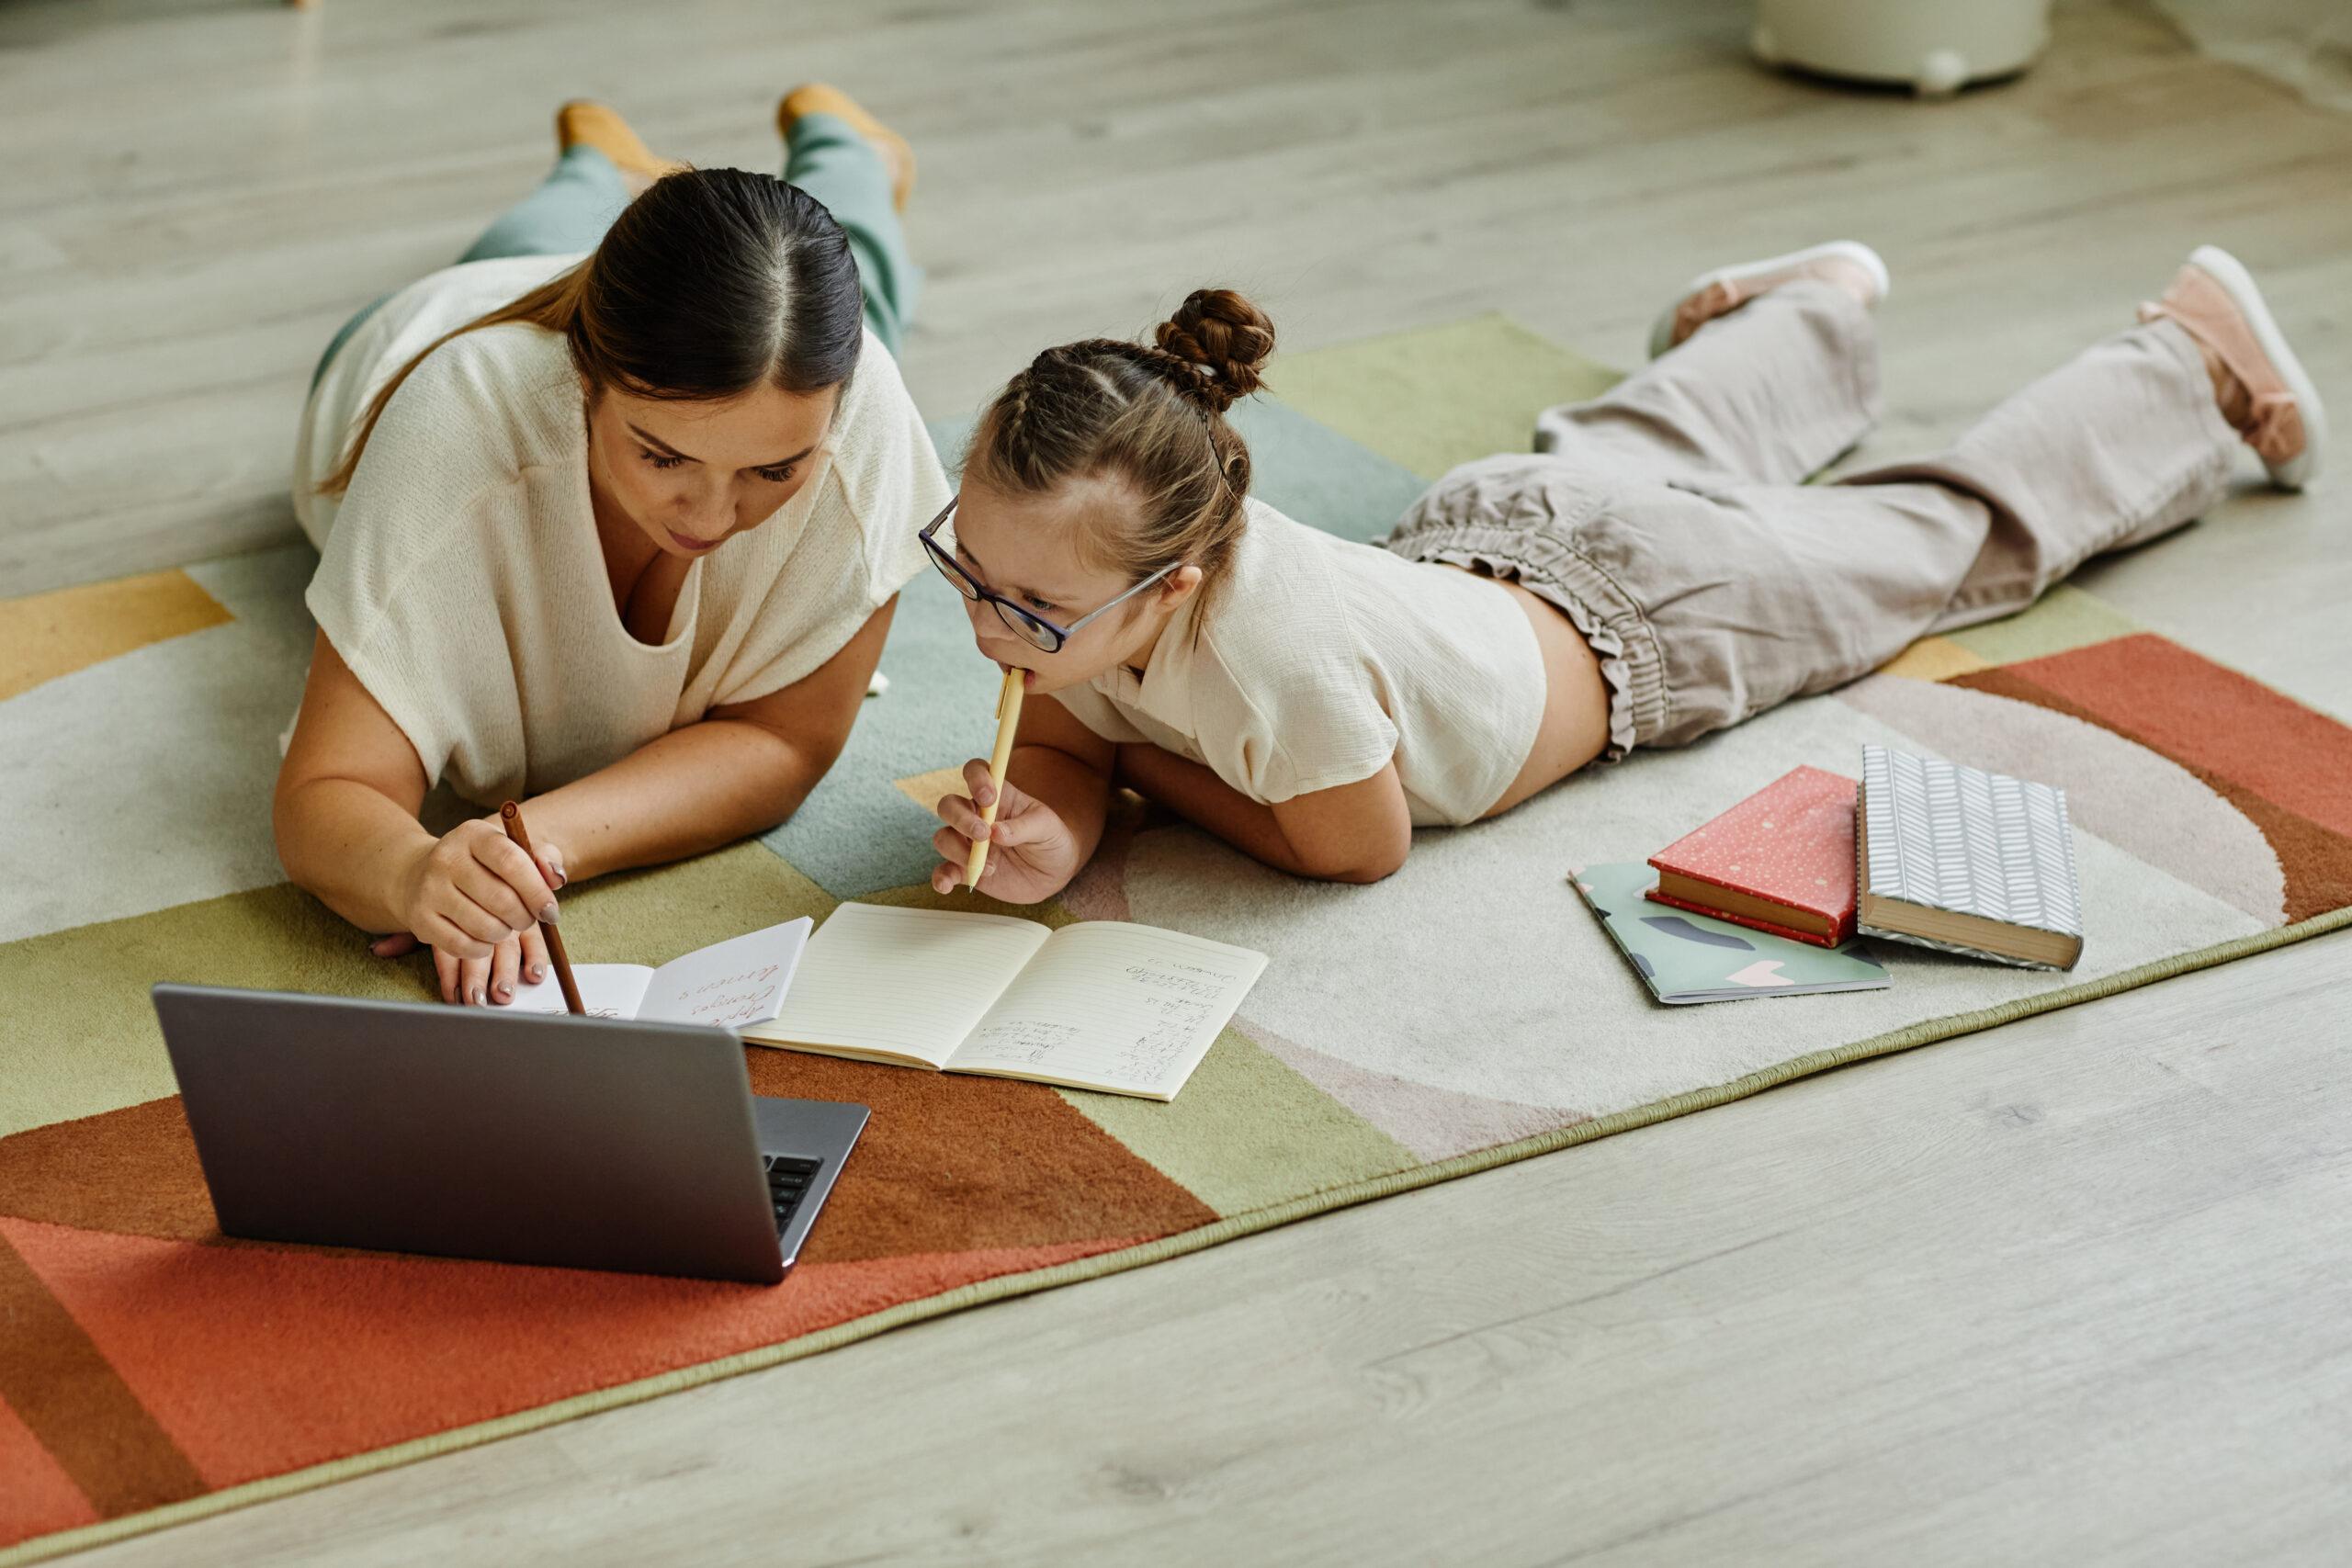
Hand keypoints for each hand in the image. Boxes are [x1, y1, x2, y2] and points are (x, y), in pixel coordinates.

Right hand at [386, 817, 565, 1005]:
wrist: (419, 874)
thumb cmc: (481, 865)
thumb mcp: (511, 849)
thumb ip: (542, 858)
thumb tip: (557, 878)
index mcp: (474, 834)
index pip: (512, 862)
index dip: (537, 891)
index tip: (550, 910)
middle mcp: (446, 858)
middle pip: (501, 899)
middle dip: (524, 917)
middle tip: (528, 920)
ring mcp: (429, 889)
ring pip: (484, 927)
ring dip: (504, 934)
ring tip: (506, 927)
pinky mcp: (419, 919)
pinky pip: (463, 946)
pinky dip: (482, 949)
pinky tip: (485, 939)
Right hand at [930, 757, 1084, 903]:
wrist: (1053, 873)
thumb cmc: (1051, 840)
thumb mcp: (1048, 828)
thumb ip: (1024, 826)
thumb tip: (997, 832)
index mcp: (998, 796)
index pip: (975, 771)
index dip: (975, 778)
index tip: (988, 798)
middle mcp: (976, 815)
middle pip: (949, 805)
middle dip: (961, 819)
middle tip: (984, 835)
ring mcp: (968, 843)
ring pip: (943, 837)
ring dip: (959, 851)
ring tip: (991, 868)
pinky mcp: (965, 869)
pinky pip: (943, 871)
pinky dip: (940, 878)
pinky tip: (946, 886)